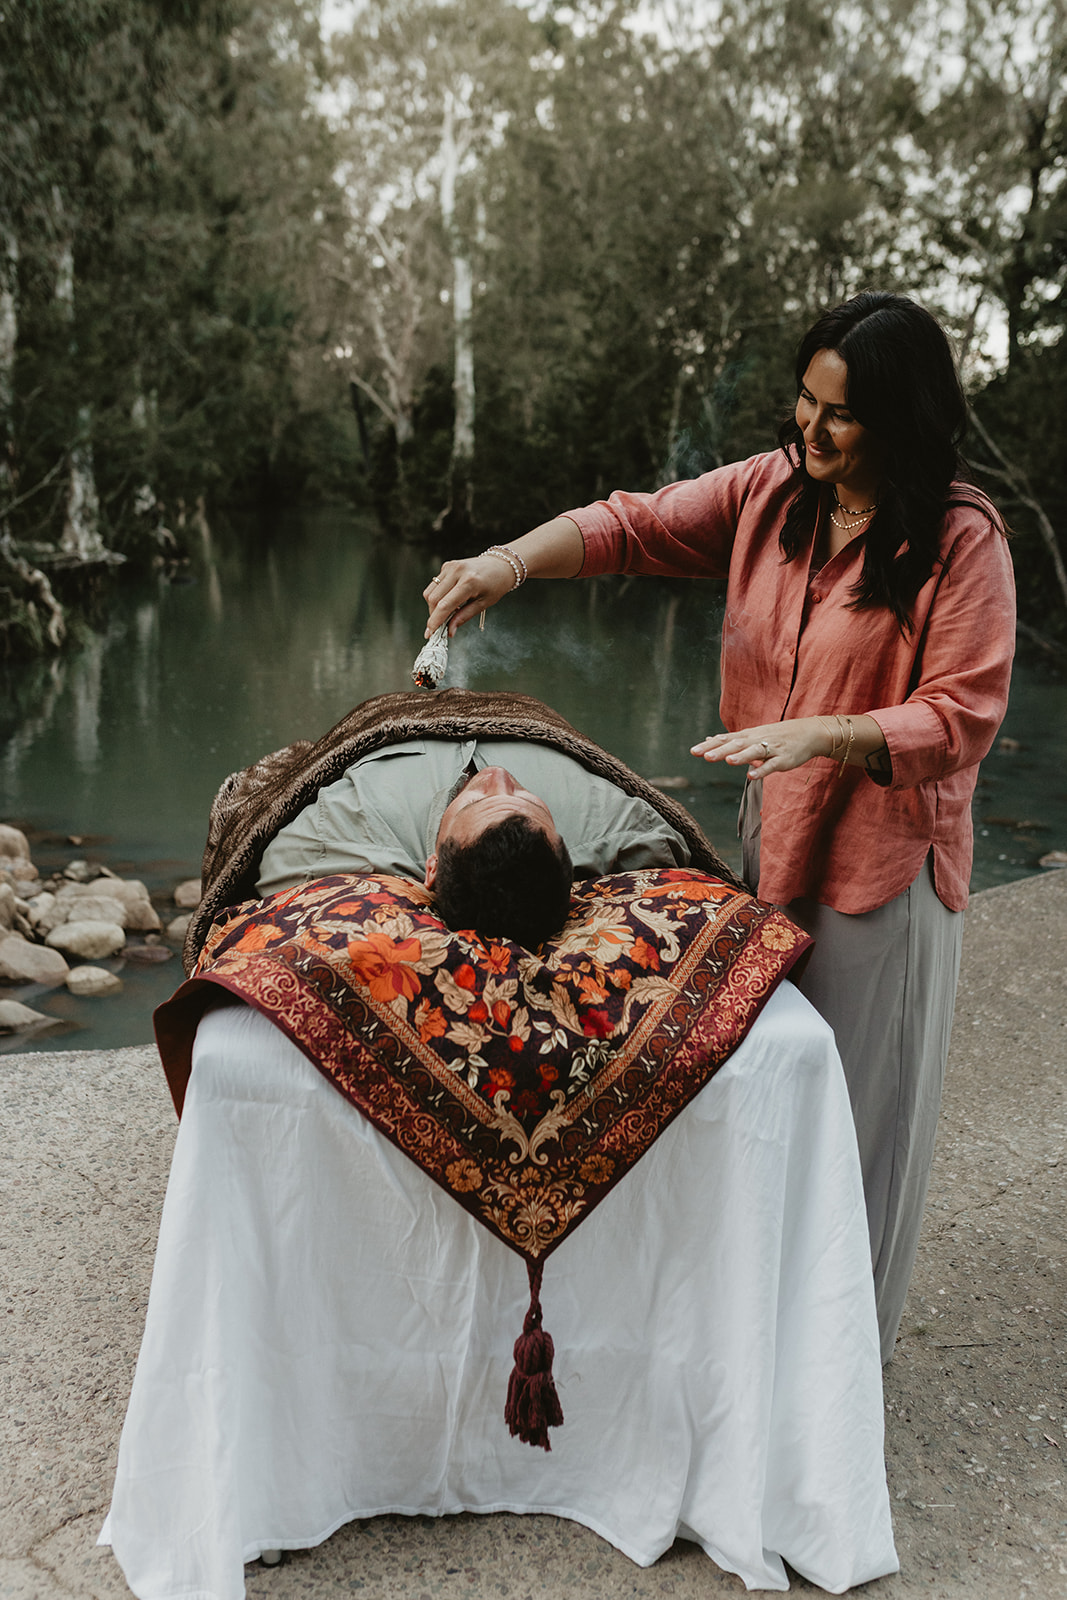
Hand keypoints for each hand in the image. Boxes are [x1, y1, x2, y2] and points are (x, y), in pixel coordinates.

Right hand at [423, 555, 516, 636]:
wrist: (500, 565)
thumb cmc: (495, 585)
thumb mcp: (483, 604)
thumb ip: (464, 617)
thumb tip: (449, 631)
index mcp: (469, 582)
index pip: (444, 605)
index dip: (435, 621)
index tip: (430, 633)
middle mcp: (457, 571)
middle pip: (433, 599)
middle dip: (433, 615)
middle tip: (439, 626)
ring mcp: (450, 567)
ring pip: (430, 592)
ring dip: (434, 607)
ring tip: (447, 612)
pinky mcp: (447, 566)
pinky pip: (434, 585)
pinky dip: (437, 596)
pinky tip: (449, 600)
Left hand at [691, 718, 832, 778]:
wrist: (808, 733)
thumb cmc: (777, 735)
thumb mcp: (752, 735)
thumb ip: (730, 740)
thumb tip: (709, 739)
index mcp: (747, 736)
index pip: (725, 739)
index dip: (710, 745)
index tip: (693, 751)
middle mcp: (757, 740)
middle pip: (736, 745)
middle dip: (720, 750)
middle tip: (703, 755)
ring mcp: (771, 749)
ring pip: (754, 752)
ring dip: (741, 757)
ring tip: (728, 761)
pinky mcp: (783, 759)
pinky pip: (771, 765)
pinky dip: (762, 770)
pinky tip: (751, 776)